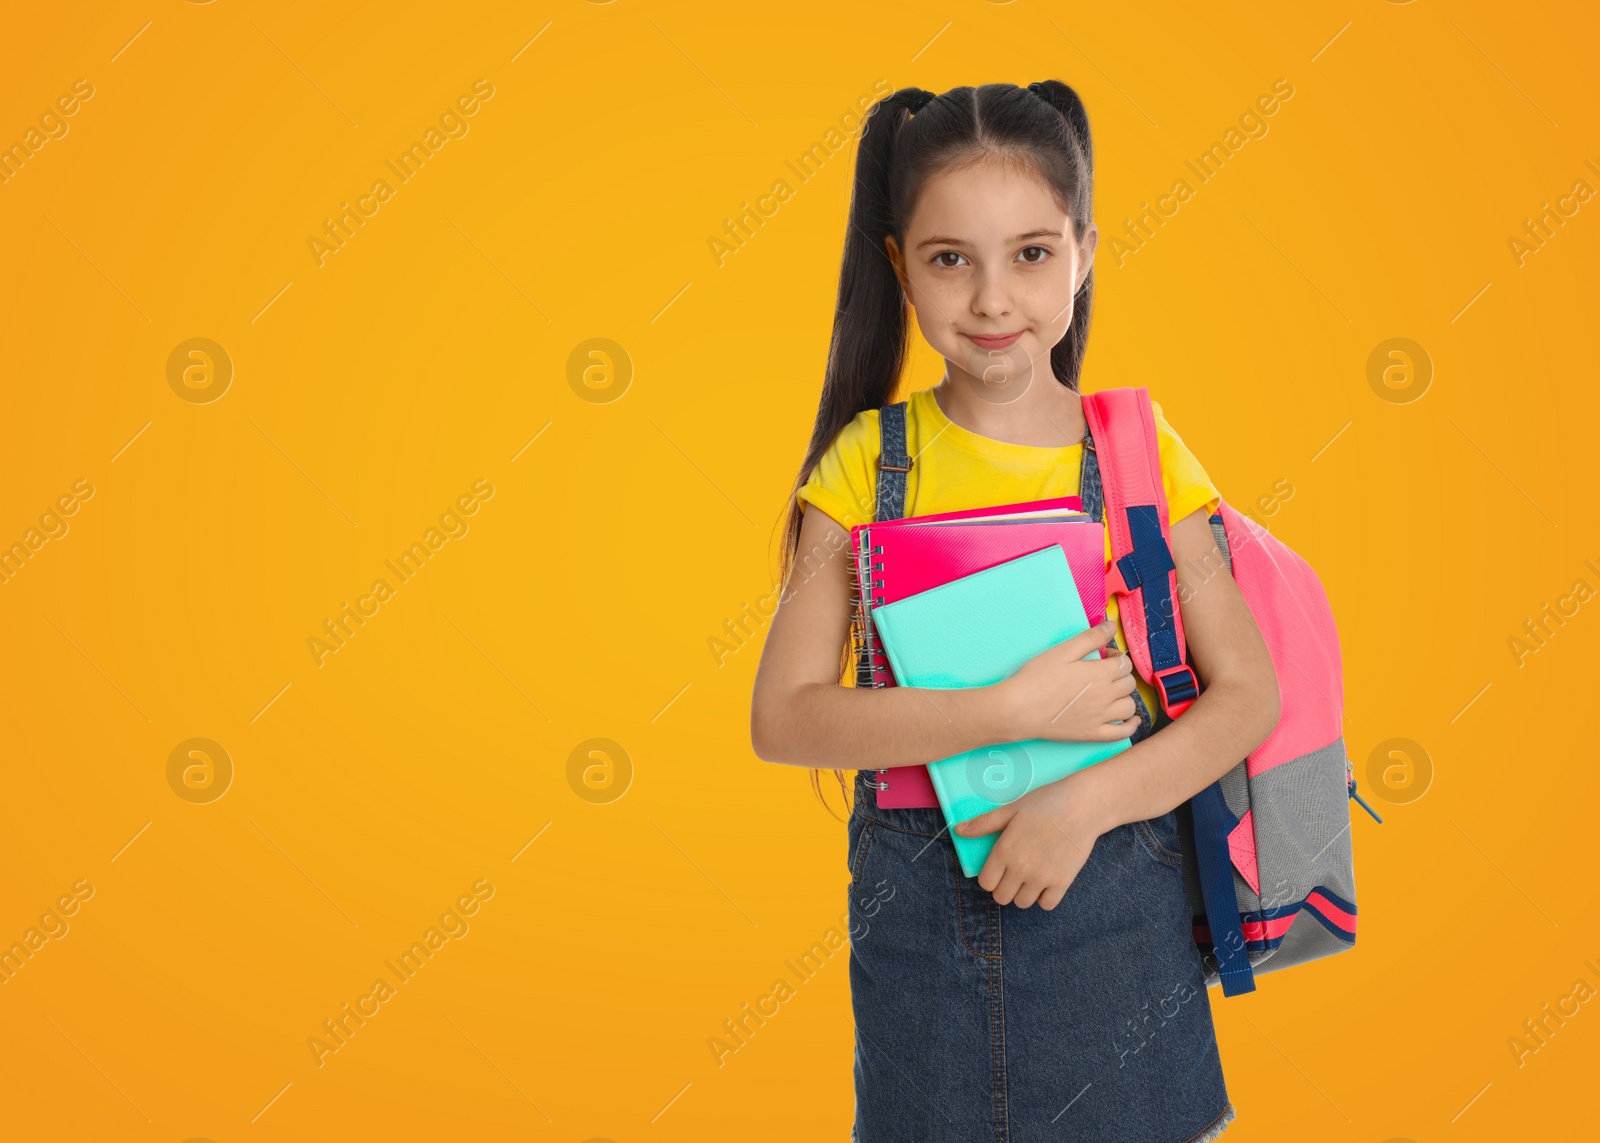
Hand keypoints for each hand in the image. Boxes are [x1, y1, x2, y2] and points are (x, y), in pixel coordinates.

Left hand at [954, 774, 1106, 909]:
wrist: (1081, 806)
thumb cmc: (1044, 803)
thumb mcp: (1010, 809)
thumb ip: (984, 823)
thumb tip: (959, 830)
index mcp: (1004, 851)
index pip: (986, 883)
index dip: (990, 878)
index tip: (999, 869)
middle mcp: (1020, 868)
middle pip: (1002, 897)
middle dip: (1005, 888)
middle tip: (1014, 874)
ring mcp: (1042, 877)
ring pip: (1023, 903)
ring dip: (1023, 894)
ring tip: (1030, 877)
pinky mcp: (1062, 882)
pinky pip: (1047, 904)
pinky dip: (1045, 897)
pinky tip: (1046, 882)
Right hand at [999, 619, 1138, 742]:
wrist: (1019, 709)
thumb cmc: (1038, 676)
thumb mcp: (1063, 650)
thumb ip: (1091, 637)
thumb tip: (1112, 626)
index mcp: (1101, 673)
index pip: (1124, 663)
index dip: (1116, 656)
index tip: (1103, 656)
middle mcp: (1107, 696)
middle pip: (1129, 683)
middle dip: (1121, 675)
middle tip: (1104, 672)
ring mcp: (1101, 718)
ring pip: (1129, 706)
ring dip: (1126, 697)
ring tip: (1112, 693)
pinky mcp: (1093, 734)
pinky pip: (1122, 733)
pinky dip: (1131, 726)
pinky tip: (1131, 720)